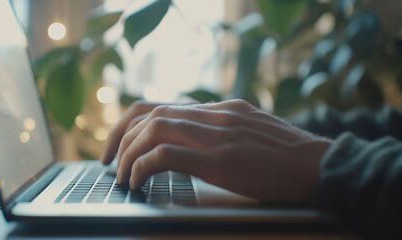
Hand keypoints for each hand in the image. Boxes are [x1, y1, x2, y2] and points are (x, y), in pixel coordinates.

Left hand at [100, 99, 331, 202]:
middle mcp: (214, 114)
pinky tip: (138, 182)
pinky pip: (165, 155)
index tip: (120, 143)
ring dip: (128, 153)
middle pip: (149, 114)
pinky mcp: (219, 159)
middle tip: (109, 161)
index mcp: (220, 109)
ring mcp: (216, 134)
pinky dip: (143, 167)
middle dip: (119, 137)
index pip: (162, 105)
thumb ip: (222, 130)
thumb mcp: (250, 131)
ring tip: (121, 176)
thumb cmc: (287, 156)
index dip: (132, 123)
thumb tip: (193, 140)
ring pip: (152, 130)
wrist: (321, 166)